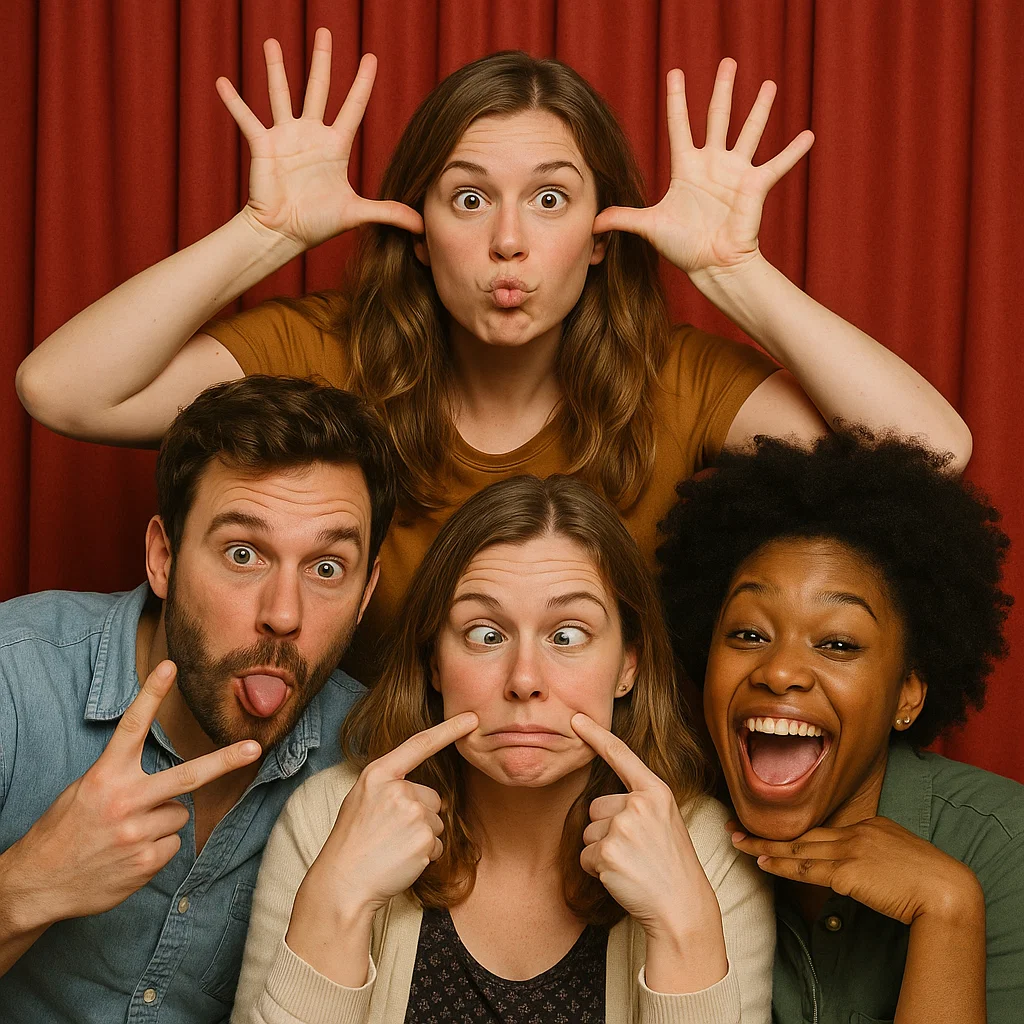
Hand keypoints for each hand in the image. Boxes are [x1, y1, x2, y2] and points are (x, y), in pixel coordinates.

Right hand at [2, 661, 260, 925]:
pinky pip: (173, 843)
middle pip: (188, 775)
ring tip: (128, 833)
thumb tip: (164, 779)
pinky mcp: (146, 862)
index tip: (170, 667)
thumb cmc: (63, 831)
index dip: (151, 694)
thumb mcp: (82, 791)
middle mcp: (124, 801)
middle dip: (225, 761)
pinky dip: (157, 847)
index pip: (132, 726)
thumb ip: (121, 776)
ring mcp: (137, 834)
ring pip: (179, 814)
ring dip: (162, 821)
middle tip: (254, 748)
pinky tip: (129, 854)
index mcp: (105, 776)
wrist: (38, 884)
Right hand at [216, 27, 422, 249]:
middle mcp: (311, 135)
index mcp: (335, 146)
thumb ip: (388, 212)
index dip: (362, 82)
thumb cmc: (317, 224)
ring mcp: (286, 137)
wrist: (283, 233)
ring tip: (272, 42)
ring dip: (276, 68)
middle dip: (322, 60)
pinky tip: (222, 82)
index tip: (370, 56)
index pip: (353, 106)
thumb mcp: (356, 213)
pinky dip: (234, 101)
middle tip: (324, 30)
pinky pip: (246, 118)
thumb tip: (422, 226)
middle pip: (318, 88)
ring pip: (281, 94)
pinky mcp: (262, 145)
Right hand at [293, 712, 478, 921]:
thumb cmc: (352, 842)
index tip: (472, 718)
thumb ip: (390, 785)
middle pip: (431, 797)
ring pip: (436, 822)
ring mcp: (413, 814)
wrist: (343, 883)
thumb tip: (421, 791)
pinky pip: (438, 845)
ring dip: (422, 836)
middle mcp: (398, 789)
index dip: (449, 729)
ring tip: (392, 847)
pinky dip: (425, 855)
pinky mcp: (425, 840)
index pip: (419, 744)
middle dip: (419, 815)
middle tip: (389, 833)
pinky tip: (400, 859)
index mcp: (378, 774)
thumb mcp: (361, 799)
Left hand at [572, 713, 719, 938]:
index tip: (575, 718)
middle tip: (636, 851)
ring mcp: (622, 827)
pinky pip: (584, 856)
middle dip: (606, 830)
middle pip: (596, 807)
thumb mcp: (664, 820)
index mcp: (656, 791)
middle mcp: (639, 804)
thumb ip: (638, 802)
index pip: (621, 755)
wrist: (681, 907)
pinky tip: (622, 877)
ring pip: (588, 832)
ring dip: (601, 851)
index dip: (596, 734)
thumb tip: (602, 802)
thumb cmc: (670, 864)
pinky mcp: (606, 852)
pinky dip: (596, 870)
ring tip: (631, 864)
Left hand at [593, 58, 813, 274]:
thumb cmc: (683, 247)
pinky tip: (809, 135)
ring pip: (749, 131)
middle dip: (722, 89)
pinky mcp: (755, 186)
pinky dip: (794, 151)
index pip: (679, 125)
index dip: (677, 99)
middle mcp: (712, 164)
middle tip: (728, 62)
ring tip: (768, 84)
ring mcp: (735, 173)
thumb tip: (593, 221)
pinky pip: (778, 164)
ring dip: (759, 108)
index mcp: (686, 168)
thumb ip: (623, 218)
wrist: (712, 265)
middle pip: (717, 117)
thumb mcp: (649, 227)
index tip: (675, 73)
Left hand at [731, 816, 983, 923]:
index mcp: (869, 825)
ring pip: (797, 848)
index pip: (824, 831)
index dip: (796, 833)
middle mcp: (855, 832)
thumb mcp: (900, 856)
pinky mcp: (846, 872)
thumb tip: (858, 868)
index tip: (774, 832)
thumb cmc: (930, 880)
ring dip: (764, 846)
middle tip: (736, 824)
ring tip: (738, 842)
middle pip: (803, 832)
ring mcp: (849, 850)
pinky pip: (805, 869)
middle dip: (767, 831)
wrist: (947, 890)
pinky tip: (762, 862)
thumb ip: (875, 856)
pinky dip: (781, 865)